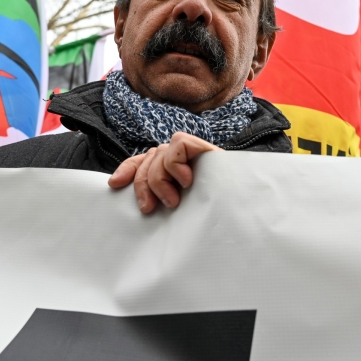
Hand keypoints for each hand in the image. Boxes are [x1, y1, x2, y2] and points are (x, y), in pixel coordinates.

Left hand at [108, 132, 223, 212]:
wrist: (246, 212)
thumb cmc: (214, 216)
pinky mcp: (206, 149)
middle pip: (147, 158)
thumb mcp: (180, 211)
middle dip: (142, 184)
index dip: (128, 169)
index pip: (144, 160)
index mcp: (173, 170)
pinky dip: (176, 164)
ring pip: (159, 152)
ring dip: (159, 179)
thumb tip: (139, 205)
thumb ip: (163, 200)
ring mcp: (194, 154)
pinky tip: (186, 181)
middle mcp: (182, 159)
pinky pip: (178, 144)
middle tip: (150, 209)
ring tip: (173, 201)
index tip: (114, 185)